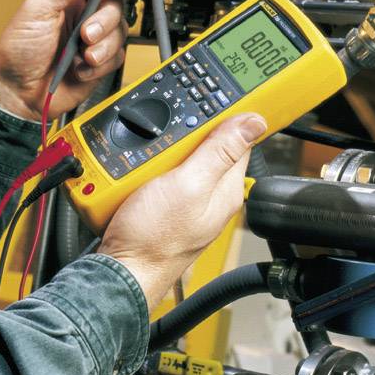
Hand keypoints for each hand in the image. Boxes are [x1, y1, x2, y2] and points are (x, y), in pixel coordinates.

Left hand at [0, 0, 133, 120]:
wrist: (18, 93)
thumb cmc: (19, 50)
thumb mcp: (36, 9)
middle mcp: (84, 16)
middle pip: (116, 6)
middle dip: (104, 21)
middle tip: (85, 33)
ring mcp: (93, 40)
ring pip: (120, 33)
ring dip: (101, 46)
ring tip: (81, 55)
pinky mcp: (99, 64)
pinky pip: (116, 58)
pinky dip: (98, 65)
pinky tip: (78, 69)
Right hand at [98, 113, 265, 311]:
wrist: (120, 272)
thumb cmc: (154, 240)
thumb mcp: (189, 185)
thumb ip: (220, 153)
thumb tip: (255, 122)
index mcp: (227, 189)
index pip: (239, 138)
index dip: (226, 117)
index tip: (208, 102)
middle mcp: (210, 193)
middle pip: (206, 144)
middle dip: (187, 133)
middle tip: (169, 140)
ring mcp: (186, 198)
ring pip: (180, 155)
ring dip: (165, 148)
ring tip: (151, 158)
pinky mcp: (163, 201)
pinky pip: (159, 171)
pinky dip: (150, 164)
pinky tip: (140, 168)